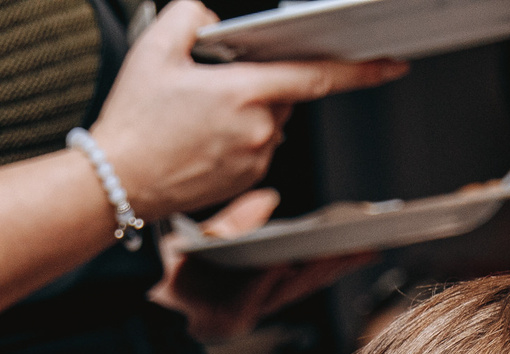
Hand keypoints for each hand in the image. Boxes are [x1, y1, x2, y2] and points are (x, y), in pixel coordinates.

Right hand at [93, 3, 404, 224]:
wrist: (117, 182)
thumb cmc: (133, 123)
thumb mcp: (154, 47)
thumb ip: (191, 14)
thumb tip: (210, 18)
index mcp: (245, 94)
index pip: (317, 77)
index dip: (361, 71)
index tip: (392, 65)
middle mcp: (259, 131)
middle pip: (284, 95)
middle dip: (260, 82)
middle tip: (212, 86)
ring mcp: (255, 161)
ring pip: (270, 122)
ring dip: (247, 111)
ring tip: (197, 117)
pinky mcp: (246, 182)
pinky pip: (257, 147)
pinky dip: (238, 136)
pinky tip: (200, 138)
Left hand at [151, 189, 368, 341]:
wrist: (136, 291)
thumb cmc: (176, 268)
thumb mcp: (212, 235)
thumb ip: (241, 219)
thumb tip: (270, 198)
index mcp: (261, 278)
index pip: (309, 264)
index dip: (339, 254)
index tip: (366, 238)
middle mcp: (258, 298)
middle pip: (308, 280)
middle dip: (340, 264)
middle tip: (368, 246)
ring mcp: (245, 312)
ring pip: (287, 291)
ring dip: (314, 273)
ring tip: (338, 252)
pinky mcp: (227, 323)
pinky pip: (251, 299)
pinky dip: (267, 282)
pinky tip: (282, 264)